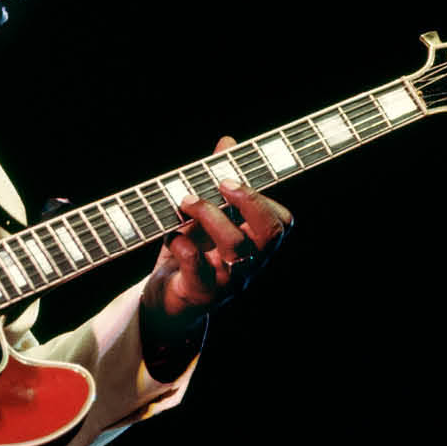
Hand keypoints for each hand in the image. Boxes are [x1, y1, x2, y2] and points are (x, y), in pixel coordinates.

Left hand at [142, 135, 292, 352]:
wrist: (165, 302)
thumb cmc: (190, 254)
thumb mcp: (203, 216)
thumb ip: (216, 181)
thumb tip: (228, 142)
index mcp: (254, 243)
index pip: (281, 222)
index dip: (262, 199)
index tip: (230, 178)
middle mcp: (249, 263)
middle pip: (269, 233)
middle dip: (248, 202)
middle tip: (220, 183)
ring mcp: (227, 281)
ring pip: (237, 248)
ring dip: (211, 216)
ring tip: (186, 201)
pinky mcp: (201, 294)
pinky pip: (201, 272)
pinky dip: (187, 249)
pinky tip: (173, 237)